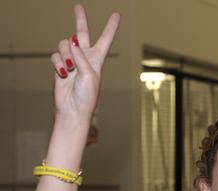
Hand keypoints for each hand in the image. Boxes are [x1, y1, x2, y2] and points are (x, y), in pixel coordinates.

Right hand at [51, 4, 119, 120]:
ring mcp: (71, 61)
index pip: (105, 39)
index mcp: (98, 59)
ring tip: (70, 70)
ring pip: (64, 45)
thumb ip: (81, 57)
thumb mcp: (89, 75)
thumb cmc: (86, 96)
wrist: (73, 109)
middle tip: (78, 6)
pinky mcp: (60, 65)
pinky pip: (55, 56)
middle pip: (81, 34)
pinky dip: (58, 63)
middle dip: (80, 20)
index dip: (110, 27)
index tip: (116, 15)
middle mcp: (85, 57)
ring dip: (66, 56)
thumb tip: (72, 41)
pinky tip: (63, 74)